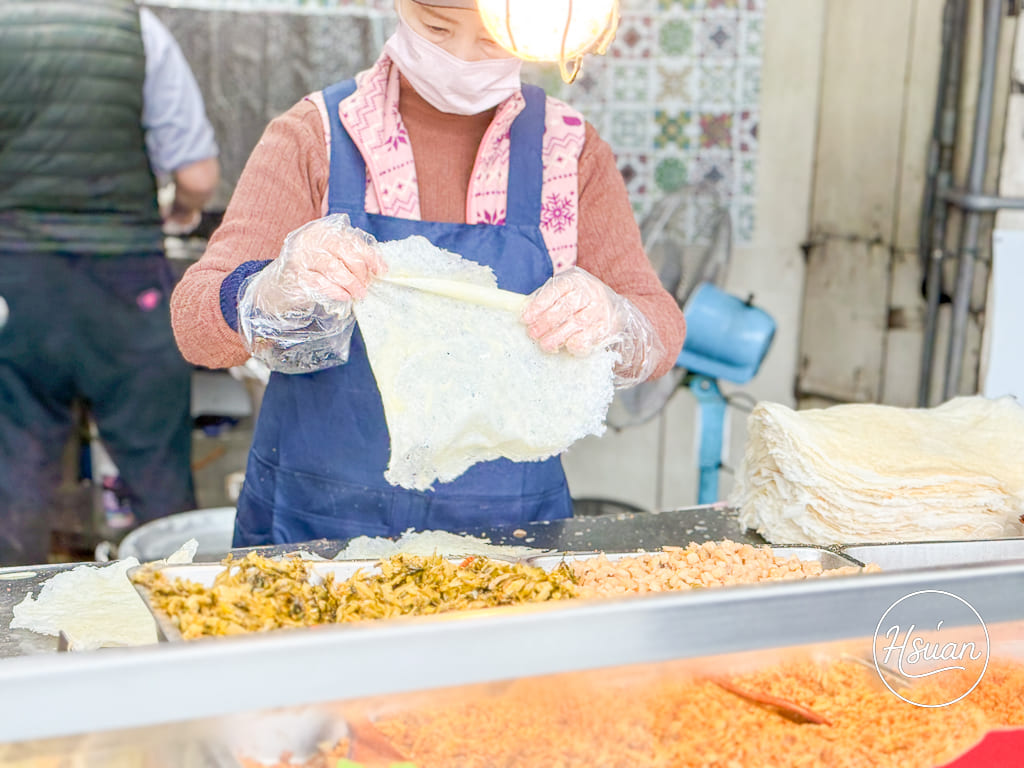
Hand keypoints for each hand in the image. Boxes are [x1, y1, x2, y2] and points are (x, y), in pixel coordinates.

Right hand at [264, 213, 386, 307]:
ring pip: (333, 267)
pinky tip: (344, 296)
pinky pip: (321, 283)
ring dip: (351, 283)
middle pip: (344, 252)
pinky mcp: (295, 274)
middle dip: (360, 271)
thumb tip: (379, 268)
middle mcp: (310, 239)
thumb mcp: (330, 256)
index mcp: (323, 230)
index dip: (370, 256)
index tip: (381, 271)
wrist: (280, 284)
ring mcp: (301, 256)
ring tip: (359, 293)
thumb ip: (350, 256)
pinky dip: (336, 290)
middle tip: (366, 285)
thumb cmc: (313, 270)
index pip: (352, 240)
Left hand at [520, 268, 624, 355]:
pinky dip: (577, 343)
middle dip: (546, 322)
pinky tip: (567, 346)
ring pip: (577, 322)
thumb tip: (524, 312)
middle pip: (566, 307)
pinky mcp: (606, 326)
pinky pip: (590, 336)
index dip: (539, 305)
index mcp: (575, 281)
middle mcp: (590, 293)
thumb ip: (546, 299)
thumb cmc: (579, 299)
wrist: (612, 305)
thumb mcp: (564, 291)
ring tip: (544, 344)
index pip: (555, 291)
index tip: (526, 318)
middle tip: (533, 333)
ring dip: (558, 335)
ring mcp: (599, 310)